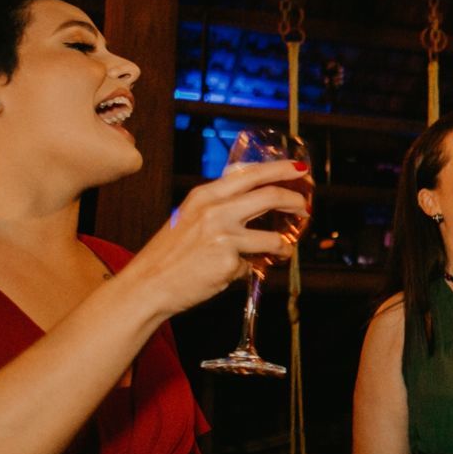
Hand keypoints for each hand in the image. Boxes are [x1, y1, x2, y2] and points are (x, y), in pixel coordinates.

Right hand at [127, 160, 312, 317]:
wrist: (147, 284)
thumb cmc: (169, 255)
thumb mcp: (189, 218)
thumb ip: (220, 206)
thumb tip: (255, 201)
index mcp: (204, 195)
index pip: (250, 174)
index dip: (279, 169)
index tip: (299, 168)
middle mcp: (215, 209)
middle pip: (269, 195)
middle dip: (295, 200)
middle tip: (306, 207)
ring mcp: (223, 235)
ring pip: (273, 237)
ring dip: (284, 246)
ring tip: (284, 251)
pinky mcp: (228, 261)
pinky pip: (252, 265)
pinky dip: (247, 270)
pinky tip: (230, 273)